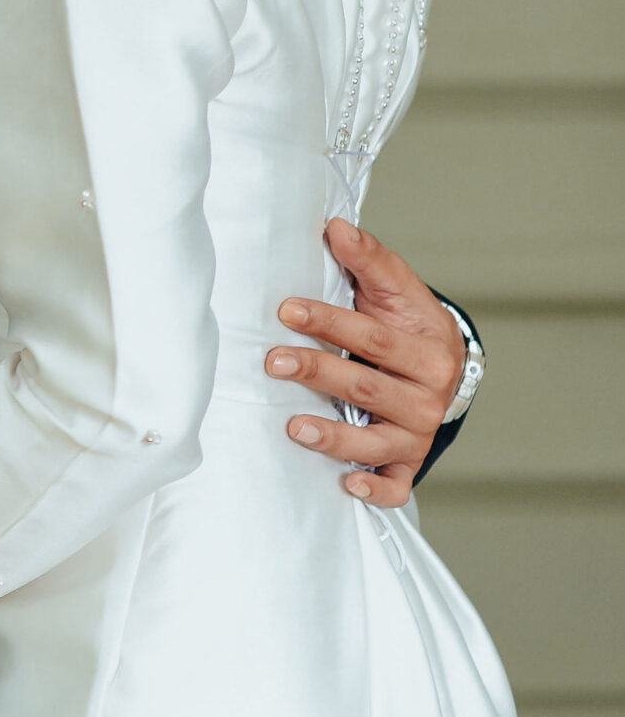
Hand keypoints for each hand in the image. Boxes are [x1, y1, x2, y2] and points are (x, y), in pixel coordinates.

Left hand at [266, 219, 465, 508]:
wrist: (441, 368)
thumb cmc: (407, 326)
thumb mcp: (396, 290)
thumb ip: (368, 260)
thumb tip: (335, 226)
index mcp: (429, 349)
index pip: (374, 338)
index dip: (330, 323)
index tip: (286, 310)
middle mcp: (428, 396)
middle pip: (369, 388)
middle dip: (320, 373)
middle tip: (274, 361)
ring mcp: (417, 434)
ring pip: (377, 442)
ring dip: (335, 437)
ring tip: (293, 426)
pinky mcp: (407, 464)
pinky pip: (395, 485)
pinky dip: (375, 489)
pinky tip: (346, 484)